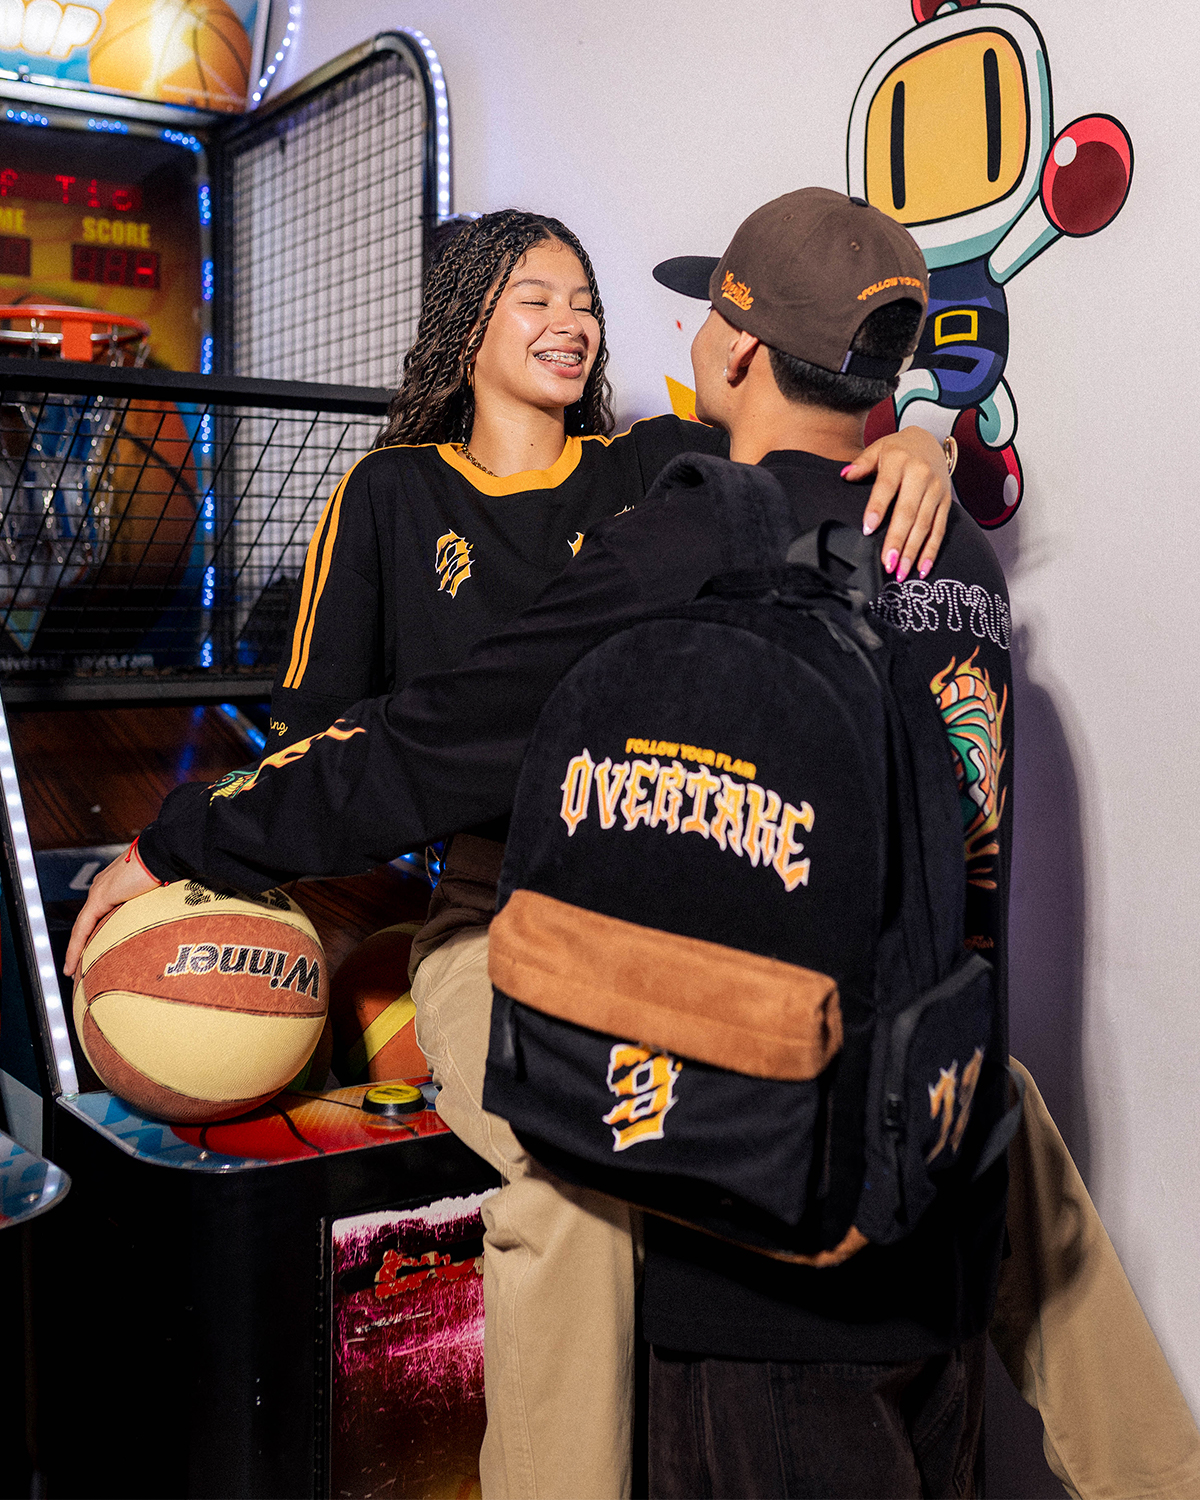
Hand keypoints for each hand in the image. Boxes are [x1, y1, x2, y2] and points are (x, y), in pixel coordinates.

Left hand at [65, 849, 158, 977]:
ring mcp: (100, 891)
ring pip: (81, 929)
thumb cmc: (170, 865)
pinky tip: (72, 967)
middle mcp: (103, 887)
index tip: (96, 950)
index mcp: (115, 885)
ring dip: (76, 952)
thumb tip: (173, 919)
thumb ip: (158, 904)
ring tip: (73, 973)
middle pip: (87, 923)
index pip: (98, 915)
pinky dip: (75, 949)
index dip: (95, 934)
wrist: (165, 852)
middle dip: (82, 946)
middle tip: (80, 968)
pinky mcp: (100, 897)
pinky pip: (82, 929)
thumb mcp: (161, 891)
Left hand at [843, 425, 950, 581]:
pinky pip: (940, 529)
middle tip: (887, 562)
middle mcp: (921, 475)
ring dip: (913, 551)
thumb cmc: (897, 450)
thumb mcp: (877, 449)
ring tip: (901, 571)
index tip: (868, 529)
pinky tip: (923, 567)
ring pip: (925, 524)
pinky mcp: (946, 502)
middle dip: (898, 540)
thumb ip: (861, 463)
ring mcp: (936, 490)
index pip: (887, 487)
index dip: (878, 508)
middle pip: (908, 512)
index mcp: (900, 461)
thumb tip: (845, 475)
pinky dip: (931, 550)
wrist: (928, 440)